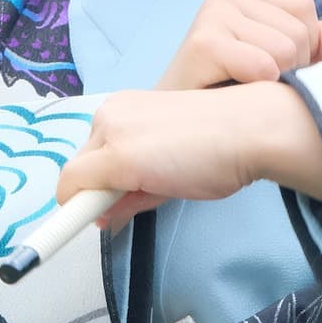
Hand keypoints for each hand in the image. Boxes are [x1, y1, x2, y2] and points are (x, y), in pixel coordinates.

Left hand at [57, 83, 321, 229]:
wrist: (248, 129)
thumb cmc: (224, 143)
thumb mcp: (171, 162)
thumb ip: (136, 183)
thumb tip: (103, 213)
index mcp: (128, 107)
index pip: (96, 153)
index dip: (105, 182)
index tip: (123, 197)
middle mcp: (112, 112)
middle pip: (82, 166)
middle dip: (102, 190)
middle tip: (147, 196)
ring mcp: (111, 133)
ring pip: (77, 179)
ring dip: (101, 198)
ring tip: (149, 197)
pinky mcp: (115, 157)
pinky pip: (72, 194)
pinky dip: (78, 214)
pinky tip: (113, 215)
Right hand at [156, 0, 321, 89]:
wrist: (173, 135)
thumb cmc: (225, 98)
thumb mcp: (278, 67)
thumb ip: (315, 47)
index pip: (306, 10)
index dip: (303, 49)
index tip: (270, 72)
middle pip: (300, 30)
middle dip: (290, 69)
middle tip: (251, 87)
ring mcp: (213, 14)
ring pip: (287, 50)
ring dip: (273, 83)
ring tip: (241, 92)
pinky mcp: (203, 42)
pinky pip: (264, 67)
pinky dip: (258, 90)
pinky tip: (233, 97)